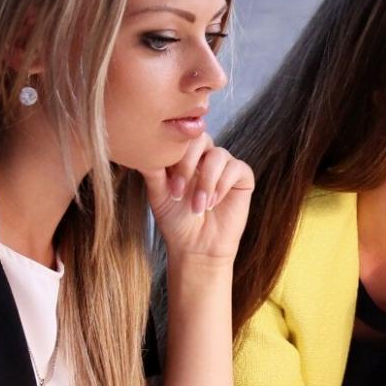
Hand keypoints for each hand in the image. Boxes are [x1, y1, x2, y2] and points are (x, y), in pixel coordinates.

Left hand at [142, 135, 253, 265]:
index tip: (169, 185)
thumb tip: (142, 148)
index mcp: (185, 156)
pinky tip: (213, 203)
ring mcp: (225, 166)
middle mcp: (205, 157)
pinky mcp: (242, 178)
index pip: (181, 137)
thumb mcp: (158, 194)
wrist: (197, 247)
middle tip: (179, 193)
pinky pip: (236, 167)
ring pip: (218, 155)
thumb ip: (153, 171)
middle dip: (188, 164)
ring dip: (206, 182)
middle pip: (201, 138)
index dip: (175, 155)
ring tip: (198, 206)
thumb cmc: (176, 222)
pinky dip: (222, 185)